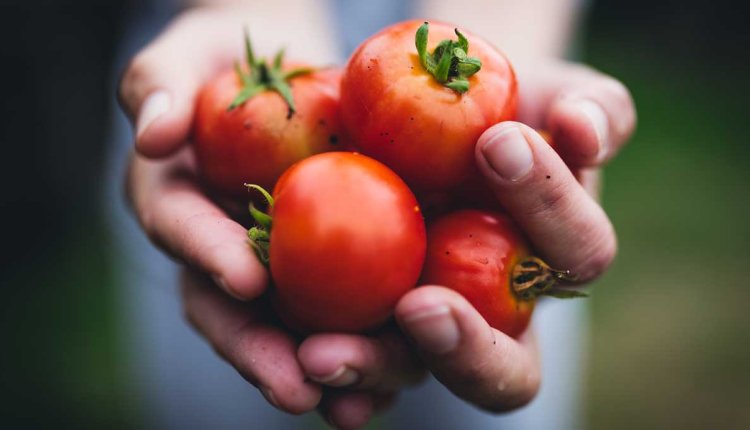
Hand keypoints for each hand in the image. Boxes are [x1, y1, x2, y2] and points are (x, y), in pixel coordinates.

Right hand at [119, 4, 344, 417]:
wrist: (283, 70)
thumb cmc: (226, 58)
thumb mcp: (187, 54)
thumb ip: (159, 85)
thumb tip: (155, 133)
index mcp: (178, 202)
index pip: (183, 231)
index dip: (208, 256)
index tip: (246, 277)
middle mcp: (220, 248)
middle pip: (232, 311)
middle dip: (262, 352)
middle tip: (297, 386)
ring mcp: (273, 266)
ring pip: (289, 328)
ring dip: (323, 371)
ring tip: (358, 402)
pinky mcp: (328, 269)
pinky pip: (344, 313)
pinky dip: (369, 347)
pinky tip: (400, 376)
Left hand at [297, 59, 635, 424]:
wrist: (439, 117)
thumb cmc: (512, 108)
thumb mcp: (560, 95)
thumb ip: (595, 110)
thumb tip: (582, 127)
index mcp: (559, 260)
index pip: (577, 252)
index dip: (548, 206)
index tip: (496, 141)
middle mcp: (501, 315)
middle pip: (506, 371)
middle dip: (467, 350)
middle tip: (417, 308)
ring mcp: (431, 325)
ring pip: (413, 373)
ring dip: (373, 368)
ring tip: (320, 354)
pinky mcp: (366, 317)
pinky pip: (349, 357)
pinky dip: (325, 367)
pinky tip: (290, 356)